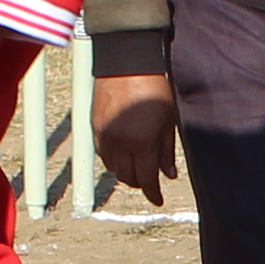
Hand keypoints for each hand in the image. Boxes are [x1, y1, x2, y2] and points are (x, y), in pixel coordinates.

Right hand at [95, 75, 179, 199]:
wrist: (128, 63)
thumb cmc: (155, 88)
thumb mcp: (169, 120)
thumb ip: (166, 150)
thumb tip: (168, 174)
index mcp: (142, 142)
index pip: (146, 179)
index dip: (153, 193)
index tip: (158, 200)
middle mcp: (121, 143)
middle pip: (127, 177)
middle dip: (140, 183)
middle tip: (150, 181)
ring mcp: (105, 135)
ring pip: (113, 168)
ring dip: (126, 172)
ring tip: (137, 167)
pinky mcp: (95, 127)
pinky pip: (104, 154)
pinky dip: (114, 160)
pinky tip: (123, 154)